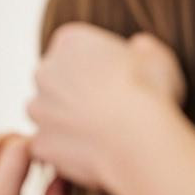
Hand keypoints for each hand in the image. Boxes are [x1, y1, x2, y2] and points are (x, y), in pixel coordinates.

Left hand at [28, 23, 184, 187]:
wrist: (137, 139)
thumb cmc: (150, 94)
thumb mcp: (157, 57)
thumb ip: (142, 48)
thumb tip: (139, 47)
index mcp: (70, 41)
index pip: (74, 49)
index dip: (97, 66)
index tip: (117, 80)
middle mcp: (44, 71)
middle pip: (55, 79)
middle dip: (74, 91)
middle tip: (107, 108)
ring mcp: (37, 108)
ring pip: (48, 113)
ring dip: (67, 120)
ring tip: (102, 132)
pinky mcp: (39, 141)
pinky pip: (50, 145)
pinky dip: (66, 150)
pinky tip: (92, 153)